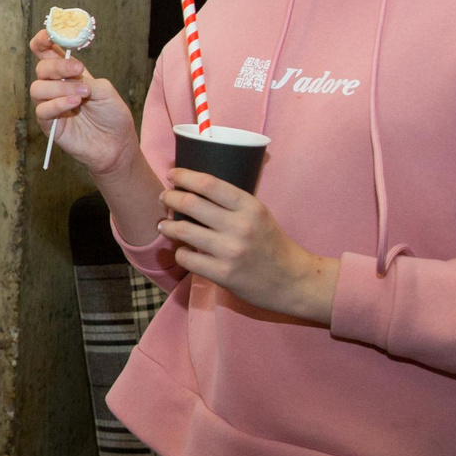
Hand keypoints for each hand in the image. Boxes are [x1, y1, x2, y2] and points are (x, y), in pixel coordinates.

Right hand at [30, 28, 139, 176]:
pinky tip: (75, 104)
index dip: (43, 40)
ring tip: (83, 94)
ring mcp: (51, 105)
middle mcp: (56, 87)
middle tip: (78, 69)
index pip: (47, 52)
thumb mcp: (104, 90)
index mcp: (68, 74)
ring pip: (38, 88)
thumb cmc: (112, 116)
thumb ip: (85, 78)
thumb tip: (70, 75)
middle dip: (58, 65)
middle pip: (41, 67)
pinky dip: (58, 104)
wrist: (117, 145)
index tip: (49, 34)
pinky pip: (43, 110)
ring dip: (60, 87)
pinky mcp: (49, 125)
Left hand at [158, 168, 337, 322]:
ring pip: (184, 231)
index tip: (172, 175)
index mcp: (250, 207)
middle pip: (191, 204)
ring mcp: (230, 251)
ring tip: (164, 225)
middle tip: (163, 198)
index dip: (185, 176)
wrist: (292, 281)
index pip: (209, 184)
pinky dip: (179, 252)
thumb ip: (232, 204)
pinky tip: (181, 249)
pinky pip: (187, 258)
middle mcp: (240, 226)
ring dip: (168, 226)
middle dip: (170, 198)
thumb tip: (195, 190)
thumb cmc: (271, 244)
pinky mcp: (223, 274)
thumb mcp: (258, 215)